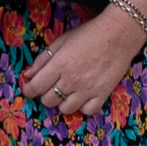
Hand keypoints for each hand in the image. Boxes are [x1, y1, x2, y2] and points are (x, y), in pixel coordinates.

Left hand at [12, 9, 146, 124]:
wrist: (119, 35)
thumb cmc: (88, 34)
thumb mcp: (61, 41)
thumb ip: (42, 59)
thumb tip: (27, 75)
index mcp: (59, 64)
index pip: (36, 87)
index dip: (28, 90)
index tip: (29, 88)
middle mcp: (71, 80)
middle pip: (48, 100)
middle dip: (45, 94)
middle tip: (51, 86)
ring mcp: (87, 90)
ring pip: (65, 109)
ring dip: (62, 102)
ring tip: (67, 91)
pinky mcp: (102, 94)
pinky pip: (87, 111)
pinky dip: (83, 106)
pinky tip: (83, 96)